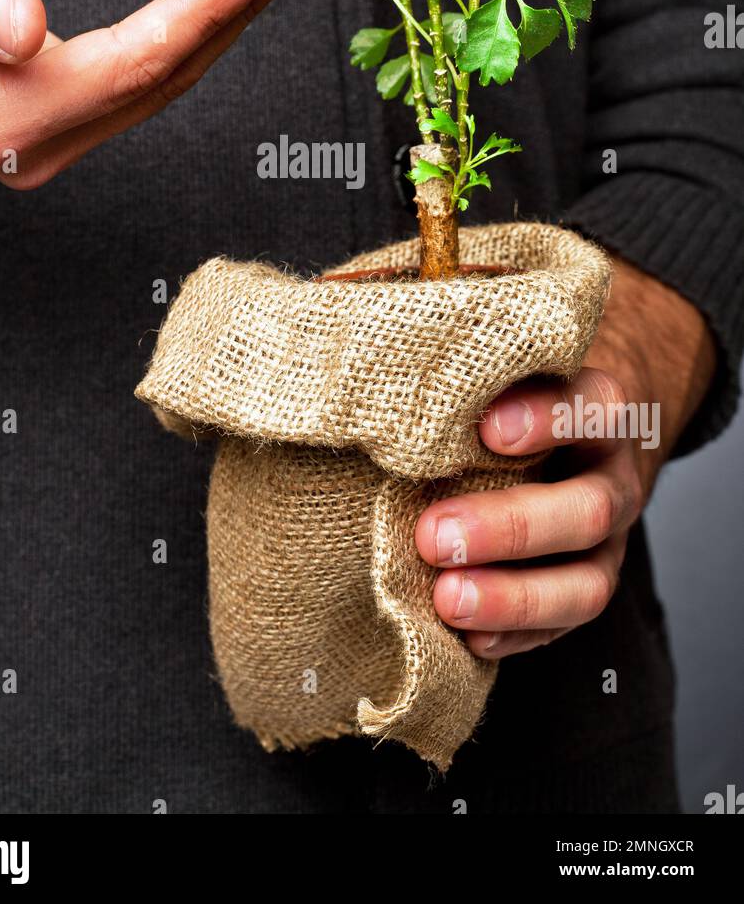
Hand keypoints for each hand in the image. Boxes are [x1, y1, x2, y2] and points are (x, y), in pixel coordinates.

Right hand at [0, 0, 307, 187]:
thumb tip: (24, 26)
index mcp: (1, 117)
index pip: (135, 62)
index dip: (208, 8)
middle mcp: (34, 144)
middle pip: (165, 75)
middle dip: (236, 6)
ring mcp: (47, 139)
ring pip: (162, 79)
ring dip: (224, 17)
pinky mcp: (53, 119)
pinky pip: (142, 77)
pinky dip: (190, 30)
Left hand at [415, 254, 716, 657]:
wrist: (579, 416)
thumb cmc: (510, 375)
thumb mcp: (494, 340)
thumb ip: (442, 329)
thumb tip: (336, 305)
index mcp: (594, 397)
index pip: (589, 403)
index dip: (545, 417)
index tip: (485, 427)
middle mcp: (610, 470)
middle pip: (587, 506)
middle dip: (511, 526)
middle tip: (433, 533)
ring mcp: (606, 535)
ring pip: (587, 579)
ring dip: (516, 595)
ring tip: (446, 600)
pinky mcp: (587, 579)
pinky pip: (569, 623)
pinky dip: (522, 635)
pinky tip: (470, 641)